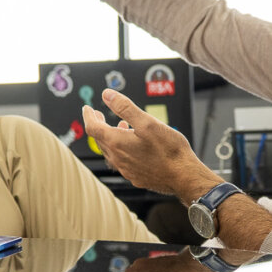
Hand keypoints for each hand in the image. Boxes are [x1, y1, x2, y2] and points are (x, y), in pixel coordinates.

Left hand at [82, 88, 219, 198]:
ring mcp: (126, 169)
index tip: (87, 108)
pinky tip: (132, 145)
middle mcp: (118, 158)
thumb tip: (107, 95)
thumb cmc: (169, 150)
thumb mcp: (147, 122)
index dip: (88, 116)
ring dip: (110, 137)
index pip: (93, 128)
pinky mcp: (135, 176)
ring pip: (110, 151)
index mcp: (117, 143)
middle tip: (98, 115)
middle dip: (98, 125)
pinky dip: (120, 149)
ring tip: (119, 126)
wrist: (184, 177)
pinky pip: (121, 161)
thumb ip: (125, 108)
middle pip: (100, 140)